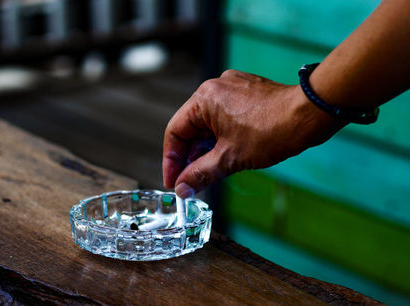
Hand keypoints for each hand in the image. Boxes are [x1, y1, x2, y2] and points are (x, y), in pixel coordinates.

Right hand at [162, 69, 344, 197]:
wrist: (311, 114)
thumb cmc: (273, 130)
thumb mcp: (230, 158)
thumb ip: (201, 174)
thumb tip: (182, 188)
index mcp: (204, 99)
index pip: (175, 132)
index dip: (171, 161)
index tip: (174, 182)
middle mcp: (215, 89)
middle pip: (191, 129)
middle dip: (190, 158)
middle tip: (190, 183)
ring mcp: (232, 89)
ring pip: (209, 125)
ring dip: (206, 150)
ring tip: (207, 174)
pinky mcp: (246, 93)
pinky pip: (225, 119)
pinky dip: (221, 139)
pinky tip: (224, 157)